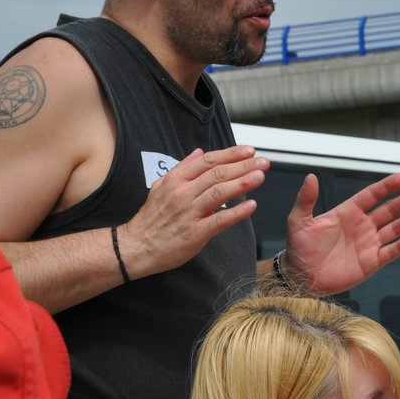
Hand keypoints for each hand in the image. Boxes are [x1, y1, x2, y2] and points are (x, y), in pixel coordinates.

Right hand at [120, 146, 266, 276]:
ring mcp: (188, 213)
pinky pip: (219, 220)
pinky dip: (237, 212)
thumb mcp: (161, 186)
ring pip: (219, 193)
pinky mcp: (194, 233)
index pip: (208, 161)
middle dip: (243, 166)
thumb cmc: (151, 219)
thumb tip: (199, 152)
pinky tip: (251, 205)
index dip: (230, 154)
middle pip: (217, 174)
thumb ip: (182, 168)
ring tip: (260, 176)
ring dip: (242, 183)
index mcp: (176, 180)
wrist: (136, 247)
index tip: (248, 151)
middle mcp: (182, 193)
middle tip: (263, 162)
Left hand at [283, 173, 399, 294]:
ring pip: (392, 230)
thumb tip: (311, 177)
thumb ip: (306, 199)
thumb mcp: (298, 220)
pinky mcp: (370, 263)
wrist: (300, 276)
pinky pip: (389, 253)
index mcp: (347, 213)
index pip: (371, 196)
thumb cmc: (298, 248)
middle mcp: (361, 226)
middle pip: (387, 211)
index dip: (386, 187)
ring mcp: (367, 244)